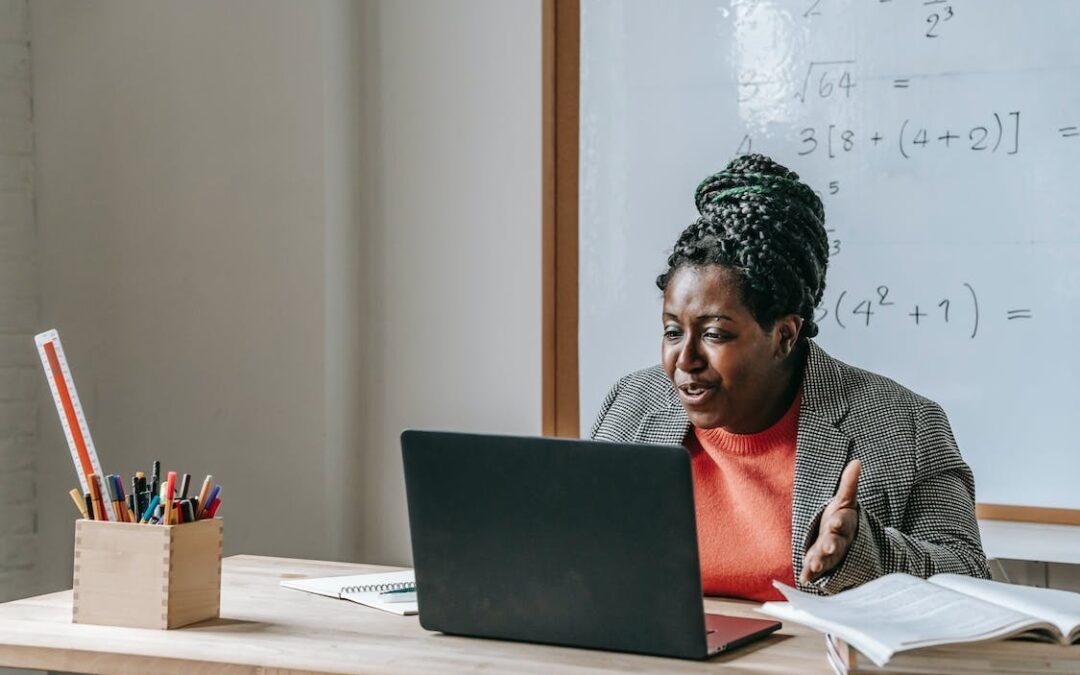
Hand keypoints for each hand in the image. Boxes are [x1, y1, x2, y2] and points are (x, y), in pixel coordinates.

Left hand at [800, 459, 860, 584]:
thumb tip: (857, 462)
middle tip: (827, 547)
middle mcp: (838, 541)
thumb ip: (849, 484)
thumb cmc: (840, 518)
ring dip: (820, 562)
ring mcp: (829, 555)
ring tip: (815, 566)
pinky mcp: (819, 563)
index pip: (842, 522)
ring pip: (827, 559)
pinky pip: (815, 570)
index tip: (834, 521)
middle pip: (836, 543)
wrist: (841, 540)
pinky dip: (810, 575)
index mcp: (843, 524)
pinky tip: (804, 579)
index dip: (838, 522)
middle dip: (831, 545)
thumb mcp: (844, 500)